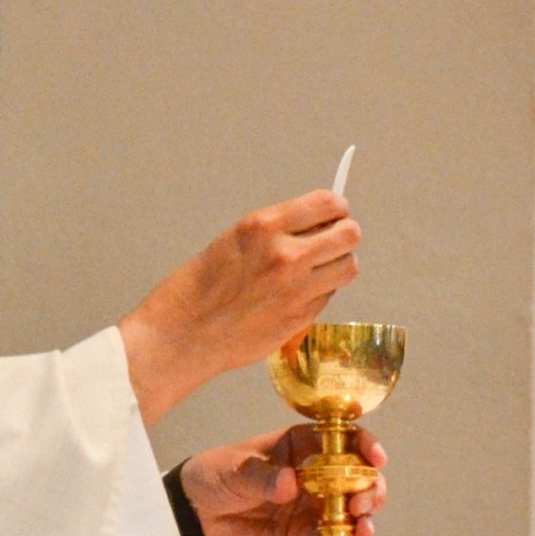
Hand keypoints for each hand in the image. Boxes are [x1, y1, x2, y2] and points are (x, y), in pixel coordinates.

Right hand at [119, 190, 359, 425]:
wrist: (184, 332)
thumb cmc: (200, 286)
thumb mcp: (236, 239)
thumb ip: (278, 230)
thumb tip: (317, 224)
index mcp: (265, 226)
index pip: (329, 204)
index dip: (336, 208)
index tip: (334, 213)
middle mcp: (286, 254)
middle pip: (350, 234)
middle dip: (343, 235)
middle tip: (331, 241)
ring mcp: (296, 288)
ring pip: (349, 266)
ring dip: (337, 265)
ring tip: (317, 269)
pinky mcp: (300, 317)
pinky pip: (329, 295)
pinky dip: (320, 292)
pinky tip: (295, 294)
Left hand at [177, 425, 386, 535]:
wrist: (194, 513)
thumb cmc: (215, 475)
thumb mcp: (234, 470)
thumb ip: (261, 477)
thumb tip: (290, 483)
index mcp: (299, 445)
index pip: (340, 438)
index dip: (363, 444)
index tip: (375, 458)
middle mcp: (314, 473)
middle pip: (356, 476)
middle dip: (369, 488)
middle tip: (362, 503)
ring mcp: (311, 504)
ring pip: (350, 510)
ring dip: (362, 519)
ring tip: (361, 529)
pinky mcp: (303, 533)